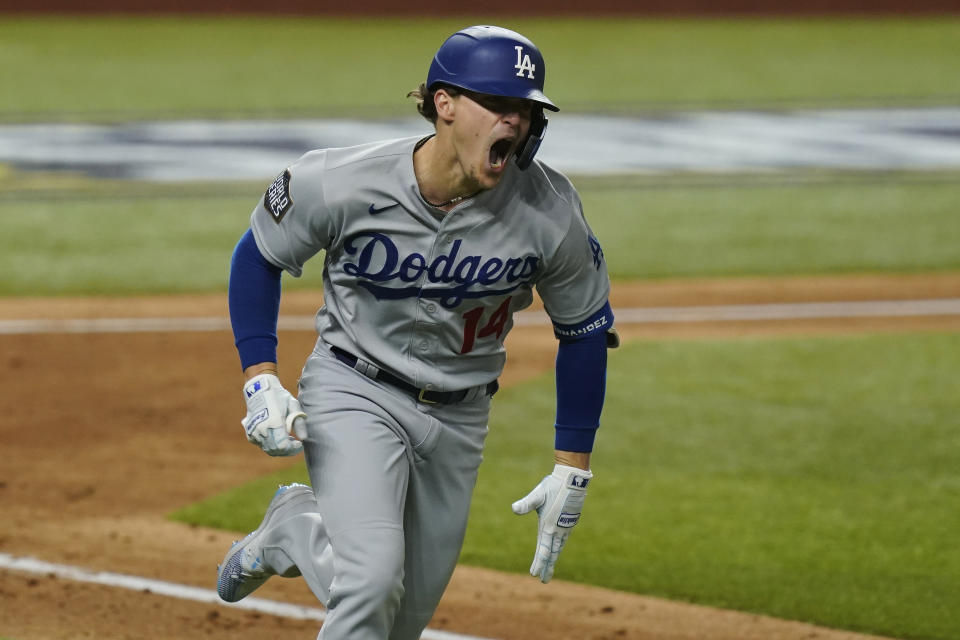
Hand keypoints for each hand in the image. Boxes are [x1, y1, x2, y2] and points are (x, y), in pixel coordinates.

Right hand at [241, 373, 307, 456]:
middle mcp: (262, 429)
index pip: (282, 445)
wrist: (259, 389)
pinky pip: (261, 445)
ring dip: (279, 448)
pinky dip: (270, 445)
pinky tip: (277, 437)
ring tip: (287, 438)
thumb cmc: (279, 396)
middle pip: (275, 450)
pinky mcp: (250, 432)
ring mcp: (254, 431)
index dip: (292, 448)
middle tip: (295, 443)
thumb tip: (304, 438)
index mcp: (274, 422)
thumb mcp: (293, 405)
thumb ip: (299, 423)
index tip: (299, 444)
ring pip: (268, 449)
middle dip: (287, 450)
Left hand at [511, 464, 591, 582]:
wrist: (572, 479)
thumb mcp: (537, 494)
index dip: (539, 562)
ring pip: (559, 547)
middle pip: (552, 553)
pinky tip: (558, 549)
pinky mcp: (570, 521)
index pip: (543, 550)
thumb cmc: (552, 486)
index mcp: (548, 526)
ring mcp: (566, 526)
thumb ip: (526, 503)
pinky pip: (564, 540)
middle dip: (547, 567)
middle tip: (544, 580)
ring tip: (550, 569)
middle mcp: (558, 529)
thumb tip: (514, 509)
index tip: (534, 574)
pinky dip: (560, 548)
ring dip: (554, 559)